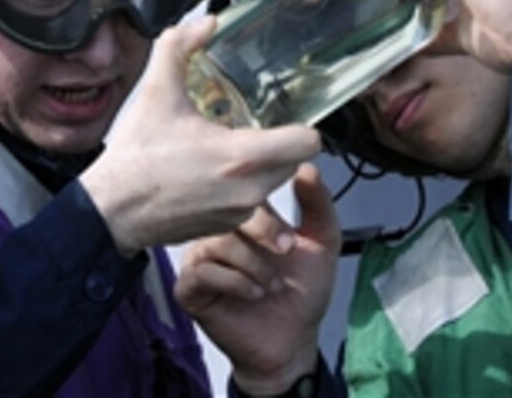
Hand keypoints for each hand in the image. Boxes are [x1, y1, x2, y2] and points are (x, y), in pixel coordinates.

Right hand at [80, 16, 321, 256]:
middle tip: (251, 127)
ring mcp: (238, 212)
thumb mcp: (156, 92)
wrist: (112, 209)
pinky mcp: (226, 226)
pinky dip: (241, 188)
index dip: (301, 125)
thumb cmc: (135, 158)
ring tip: (228, 150)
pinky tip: (212, 174)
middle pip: (294, 162)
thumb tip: (204, 25)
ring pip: (273, 183)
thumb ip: (179, 48)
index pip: (308, 142)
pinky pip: (251, 204)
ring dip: (261, 167)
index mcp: (240, 155)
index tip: (283, 116)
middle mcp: (248, 189)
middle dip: (279, 144)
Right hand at [174, 163, 339, 395]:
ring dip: (252, 264)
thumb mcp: (322, 244)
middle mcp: (219, 234)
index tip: (290, 233)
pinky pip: (201, 273)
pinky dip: (233, 282)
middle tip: (285, 253)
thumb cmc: (302, 295)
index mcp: (244, 219)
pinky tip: (253, 294)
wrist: (291, 343)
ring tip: (271, 284)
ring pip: (215, 242)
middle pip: (225, 212)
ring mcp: (201, 260)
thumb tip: (308, 168)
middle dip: (262, 233)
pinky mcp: (190, 288)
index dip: (267, 205)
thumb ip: (317, 205)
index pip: (242, 190)